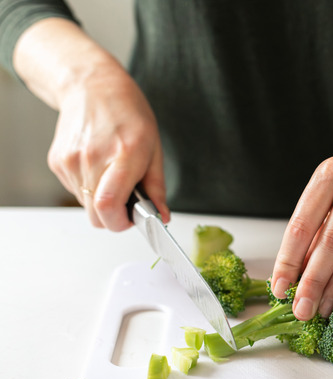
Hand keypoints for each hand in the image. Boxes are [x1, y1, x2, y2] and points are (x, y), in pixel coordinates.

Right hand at [47, 66, 168, 230]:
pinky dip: (88, 187)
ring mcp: (70, 160)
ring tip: (112, 173)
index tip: (132, 219)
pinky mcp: (56, 162)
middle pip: (96, 215)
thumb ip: (156, 187)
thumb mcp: (154, 148)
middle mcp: (92, 159)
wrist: (93, 86)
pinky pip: (75, 191)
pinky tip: (97, 165)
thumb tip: (161, 217)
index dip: (120, 223)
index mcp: (123, 155)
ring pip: (85, 205)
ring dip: (101, 200)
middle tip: (127, 199)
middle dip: (113, 216)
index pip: (109, 206)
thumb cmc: (128, 114)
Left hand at [271, 116, 332, 319]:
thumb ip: (317, 224)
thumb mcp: (332, 187)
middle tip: (302, 310)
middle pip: (331, 239)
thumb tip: (297, 272)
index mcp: (330, 172)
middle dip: (313, 280)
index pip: (302, 223)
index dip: (288, 260)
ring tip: (325, 306)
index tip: (279, 289)